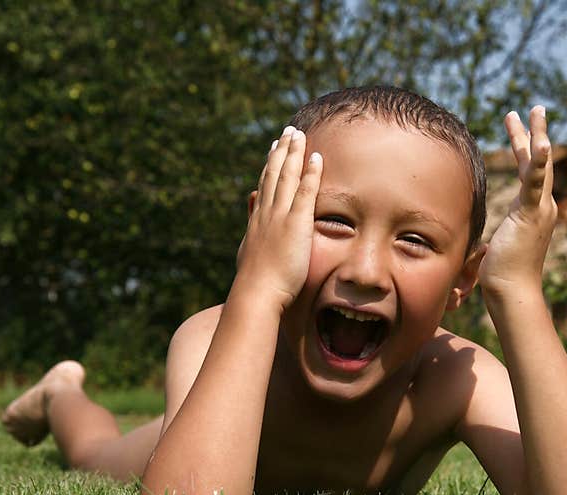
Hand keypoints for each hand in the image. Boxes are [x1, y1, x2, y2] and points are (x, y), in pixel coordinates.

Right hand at [235, 126, 322, 312]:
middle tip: (288, 132)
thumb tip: (251, 221)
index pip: (266, 185)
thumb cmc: (255, 282)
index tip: (274, 148)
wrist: (256, 292)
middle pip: (275, 174)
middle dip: (282, 151)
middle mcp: (267, 213)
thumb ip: (253, 233)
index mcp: (258, 220)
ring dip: (295, 153)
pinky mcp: (296, 223)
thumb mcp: (249, 253)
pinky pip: (305, 192)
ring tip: (300, 134)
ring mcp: (281, 216)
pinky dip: (310, 173)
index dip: (270, 164)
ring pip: (287, 176)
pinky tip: (317, 157)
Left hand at [478, 106, 557, 298]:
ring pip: (539, 164)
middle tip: (533, 108)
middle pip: (539, 162)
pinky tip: (541, 141)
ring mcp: (540, 209)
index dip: (526, 151)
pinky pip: (535, 182)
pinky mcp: (531, 214)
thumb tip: (480, 238)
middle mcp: (542, 207)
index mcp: (532, 212)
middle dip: (534, 133)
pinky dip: (538, 162)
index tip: (522, 132)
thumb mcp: (496, 246)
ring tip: (535, 109)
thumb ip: (492, 235)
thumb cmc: (502, 277)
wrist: (512, 291)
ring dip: (537, 134)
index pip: (529, 174)